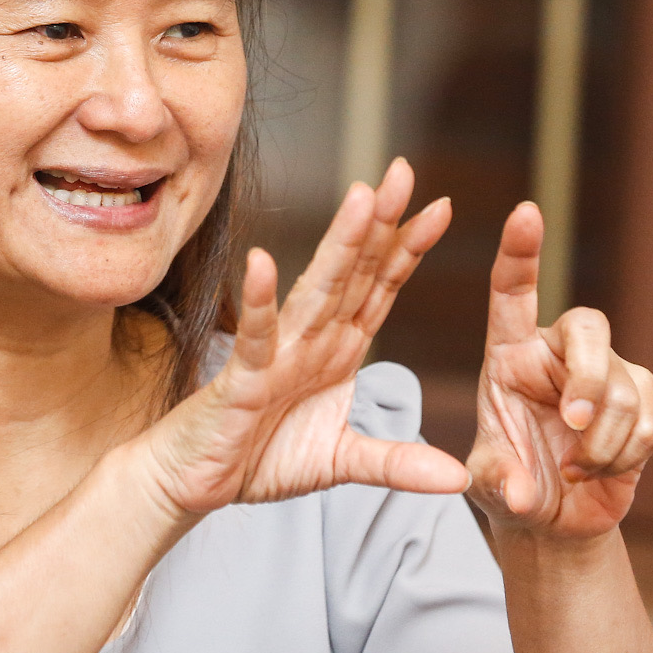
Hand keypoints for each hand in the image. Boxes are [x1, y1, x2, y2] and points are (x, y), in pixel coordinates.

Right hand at [138, 159, 468, 517]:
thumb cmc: (260, 458)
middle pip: (354, 274)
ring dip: (339, 246)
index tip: (442, 206)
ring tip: (360, 199)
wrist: (195, 481)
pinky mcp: (242, 378)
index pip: (380, 289)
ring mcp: (277, 354)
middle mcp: (311, 340)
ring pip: (316, 292)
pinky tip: (263, 263)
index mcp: (337, 350)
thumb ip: (397, 464)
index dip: (408, 249)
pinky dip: (259, 302)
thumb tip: (457, 479)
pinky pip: (255, 336)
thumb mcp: (342, 462)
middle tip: (402, 170)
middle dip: (380, 223)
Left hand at [466, 202, 652, 539]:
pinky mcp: (644, 403)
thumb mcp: (487, 483)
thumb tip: (520, 491)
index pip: (513, 292)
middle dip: (589, 378)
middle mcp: (559, 353)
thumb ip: (497, 482)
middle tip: (574, 425)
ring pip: (623, 389)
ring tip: (573, 468)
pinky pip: (648, 423)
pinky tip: (599, 469)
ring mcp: (608, 373)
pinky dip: (624, 457)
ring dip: (600, 443)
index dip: (520, 252)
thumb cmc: (509, 484)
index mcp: (510, 354)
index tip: (526, 212)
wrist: (552, 517)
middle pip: (589, 329)